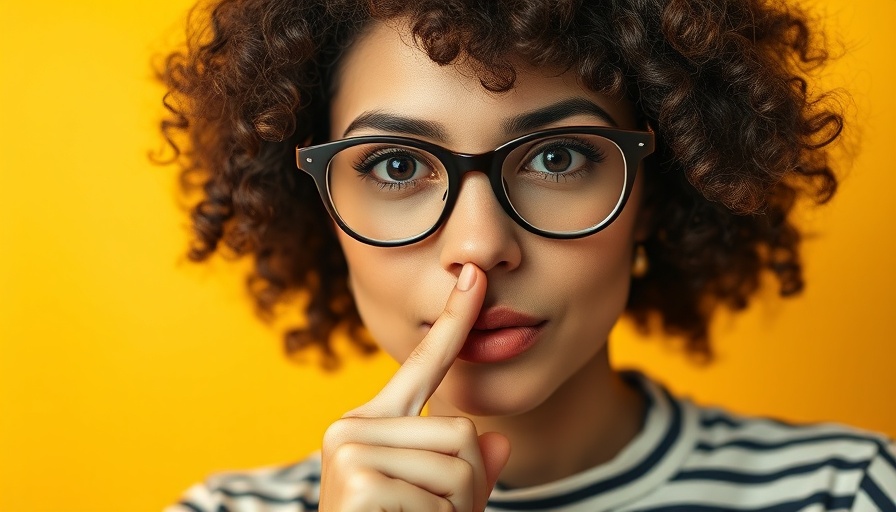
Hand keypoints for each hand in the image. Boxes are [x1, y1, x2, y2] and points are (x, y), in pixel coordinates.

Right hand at [319, 263, 510, 511]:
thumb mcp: (439, 506)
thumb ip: (467, 473)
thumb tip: (500, 442)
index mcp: (372, 425)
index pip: (424, 368)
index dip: (454, 322)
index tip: (476, 278)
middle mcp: (353, 427)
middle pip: (462, 433)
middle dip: (467, 489)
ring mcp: (350, 448)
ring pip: (459, 464)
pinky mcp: (359, 475)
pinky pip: (440, 496)